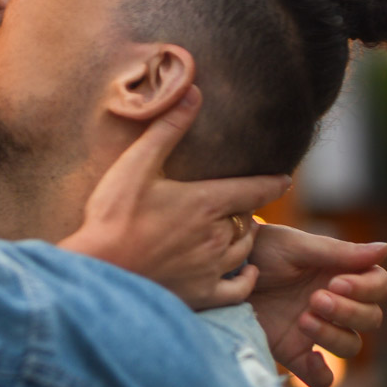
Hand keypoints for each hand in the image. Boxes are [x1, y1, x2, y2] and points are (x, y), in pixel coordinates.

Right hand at [59, 87, 290, 308]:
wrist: (101, 270)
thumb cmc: (114, 215)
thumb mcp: (136, 164)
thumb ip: (168, 129)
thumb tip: (193, 91)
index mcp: (206, 202)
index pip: (254, 189)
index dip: (273, 183)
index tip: (285, 179)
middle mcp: (217, 236)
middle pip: (247, 220)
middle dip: (247, 212)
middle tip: (244, 206)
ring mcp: (211, 268)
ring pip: (244, 251)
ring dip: (246, 239)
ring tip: (241, 231)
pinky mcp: (201, 295)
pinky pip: (238, 290)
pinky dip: (247, 280)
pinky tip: (245, 274)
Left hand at [248, 224, 386, 386]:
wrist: (219, 271)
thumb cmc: (258, 250)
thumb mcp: (296, 246)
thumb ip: (339, 253)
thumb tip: (386, 249)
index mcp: (341, 273)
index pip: (379, 287)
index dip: (367, 289)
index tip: (338, 282)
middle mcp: (334, 303)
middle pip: (370, 319)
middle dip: (349, 311)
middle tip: (315, 298)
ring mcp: (315, 329)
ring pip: (351, 345)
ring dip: (334, 335)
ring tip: (303, 318)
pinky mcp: (293, 352)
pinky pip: (321, 377)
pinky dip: (322, 376)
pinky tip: (312, 360)